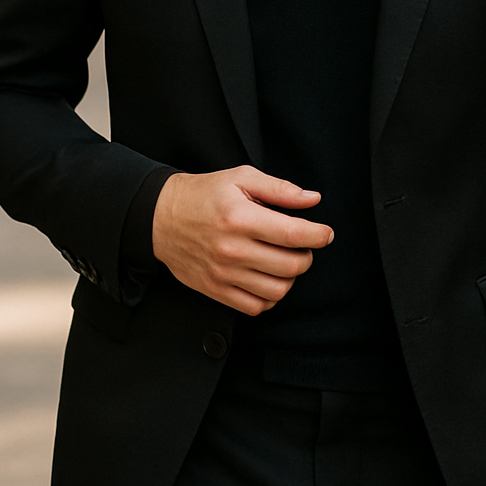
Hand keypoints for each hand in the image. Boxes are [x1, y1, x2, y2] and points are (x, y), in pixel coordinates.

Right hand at [152, 166, 332, 315]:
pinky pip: (255, 307)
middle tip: (302, 246)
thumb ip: (280, 189)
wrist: (160, 217)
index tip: (325, 233)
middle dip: (307, 256)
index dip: (318, 235)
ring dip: (290, 277)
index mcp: (241, 217)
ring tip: (285, 261)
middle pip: (291, 266)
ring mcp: (223, 273)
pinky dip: (270, 297)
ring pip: (277, 290)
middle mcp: (233, 249)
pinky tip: (268, 279)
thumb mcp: (241, 178)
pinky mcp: (215, 290)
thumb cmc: (203, 195)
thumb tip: (313, 199)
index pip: (293, 235)